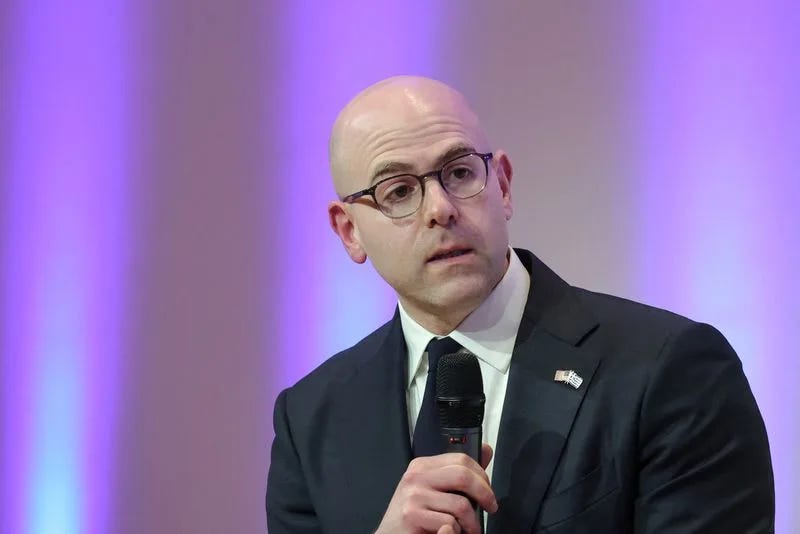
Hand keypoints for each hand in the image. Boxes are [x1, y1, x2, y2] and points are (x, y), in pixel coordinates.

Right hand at [375, 444, 496, 533]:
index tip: (487, 490)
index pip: (460, 459)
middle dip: (484, 494)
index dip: (481, 475)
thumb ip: (459, 472)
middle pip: (463, 476)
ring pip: (460, 504)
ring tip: (468, 529)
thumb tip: (485, 450)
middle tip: (490, 507)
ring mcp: (413, 496)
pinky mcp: (412, 516)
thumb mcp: (434, 489)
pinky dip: (457, 532)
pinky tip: (449, 532)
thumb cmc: (413, 515)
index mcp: (422, 466)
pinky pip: (449, 523)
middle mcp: (416, 477)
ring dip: (472, 523)